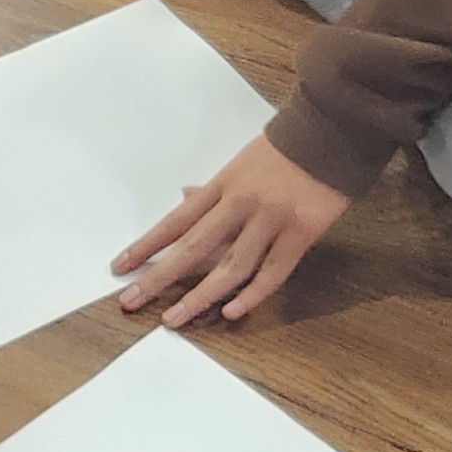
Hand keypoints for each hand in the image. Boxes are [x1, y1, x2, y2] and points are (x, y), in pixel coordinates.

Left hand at [112, 135, 350, 327]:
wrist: (331, 132)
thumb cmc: (285, 149)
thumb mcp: (241, 162)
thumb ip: (214, 188)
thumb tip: (183, 198)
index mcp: (223, 185)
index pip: (175, 221)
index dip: (146, 245)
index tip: (120, 267)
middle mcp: (241, 203)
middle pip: (192, 247)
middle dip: (158, 277)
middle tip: (131, 302)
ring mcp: (271, 220)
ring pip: (229, 266)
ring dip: (199, 297)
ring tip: (174, 319)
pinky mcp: (301, 233)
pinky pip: (273, 272)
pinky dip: (252, 295)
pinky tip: (230, 312)